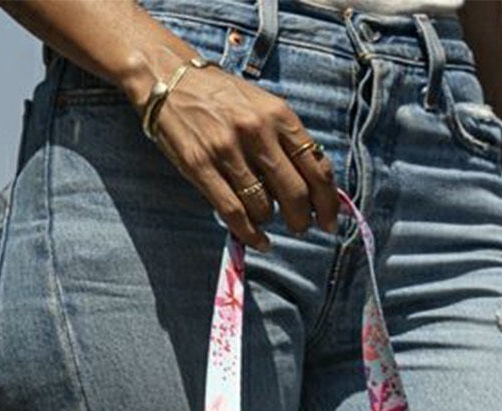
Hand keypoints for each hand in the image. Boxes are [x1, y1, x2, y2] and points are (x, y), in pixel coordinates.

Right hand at [149, 63, 341, 249]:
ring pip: (263, 206)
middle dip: (302, 219)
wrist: (171, 80)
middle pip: (295, 193)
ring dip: (270, 221)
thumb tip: (311, 185)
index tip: (330, 221)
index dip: (328, 201)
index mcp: (279, 115)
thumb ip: (286, 140)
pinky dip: (250, 234)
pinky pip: (233, 213)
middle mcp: (257, 132)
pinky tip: (259, 240)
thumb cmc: (222, 97)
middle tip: (300, 226)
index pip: (316, 167)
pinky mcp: (201, 167)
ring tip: (267, 220)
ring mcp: (227, 151)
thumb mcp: (262, 107)